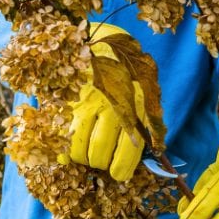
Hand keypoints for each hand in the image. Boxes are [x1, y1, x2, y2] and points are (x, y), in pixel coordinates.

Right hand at [64, 23, 145, 181]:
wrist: (102, 44)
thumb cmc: (128, 76)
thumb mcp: (147, 96)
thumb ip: (151, 124)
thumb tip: (156, 153)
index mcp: (132, 108)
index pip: (127, 151)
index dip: (122, 170)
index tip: (119, 175)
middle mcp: (106, 108)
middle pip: (100, 154)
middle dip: (102, 164)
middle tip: (104, 160)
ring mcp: (82, 106)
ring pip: (79, 150)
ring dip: (85, 158)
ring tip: (90, 152)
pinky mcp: (65, 104)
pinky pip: (62, 138)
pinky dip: (65, 150)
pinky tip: (72, 147)